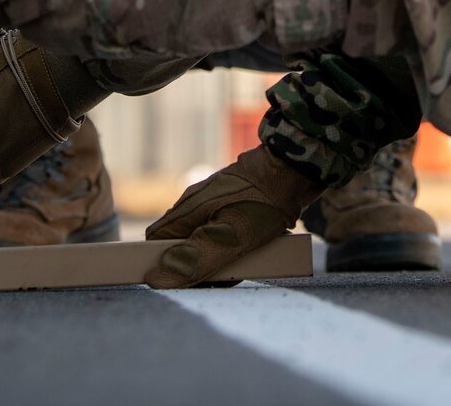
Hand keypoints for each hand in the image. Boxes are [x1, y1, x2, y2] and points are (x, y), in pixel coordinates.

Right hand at [144, 146, 323, 288]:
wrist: (295, 168)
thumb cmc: (264, 201)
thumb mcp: (232, 236)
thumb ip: (196, 258)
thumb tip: (155, 278)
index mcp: (187, 210)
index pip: (156, 242)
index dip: (163, 264)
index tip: (184, 282)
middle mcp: (195, 206)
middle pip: (182, 245)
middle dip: (199, 265)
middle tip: (225, 275)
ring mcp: (213, 204)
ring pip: (204, 241)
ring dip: (220, 258)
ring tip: (246, 264)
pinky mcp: (232, 205)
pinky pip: (224, 234)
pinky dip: (234, 248)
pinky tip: (254, 253)